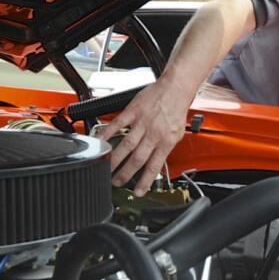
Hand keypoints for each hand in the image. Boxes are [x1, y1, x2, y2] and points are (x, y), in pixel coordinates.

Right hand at [97, 79, 192, 194]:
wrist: (176, 87)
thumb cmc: (177, 108)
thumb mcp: (178, 133)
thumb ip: (166, 147)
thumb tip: (157, 162)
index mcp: (167, 141)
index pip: (154, 166)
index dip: (145, 181)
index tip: (138, 192)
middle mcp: (154, 133)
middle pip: (137, 159)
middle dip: (125, 174)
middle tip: (117, 182)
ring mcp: (142, 122)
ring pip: (126, 145)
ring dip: (115, 159)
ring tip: (107, 168)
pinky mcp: (133, 111)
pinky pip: (118, 124)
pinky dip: (108, 133)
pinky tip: (101, 141)